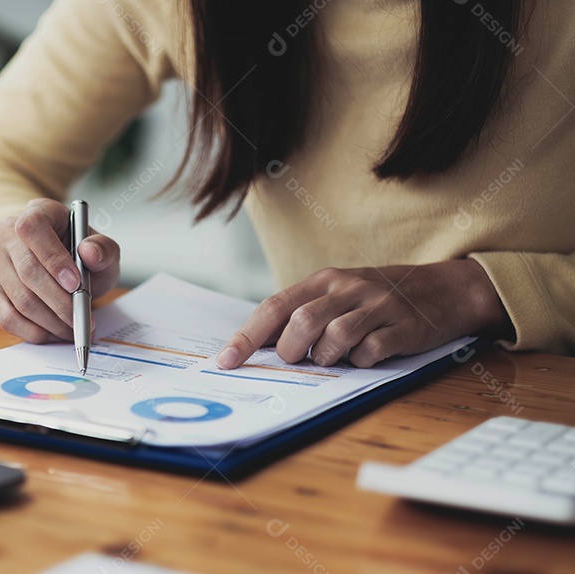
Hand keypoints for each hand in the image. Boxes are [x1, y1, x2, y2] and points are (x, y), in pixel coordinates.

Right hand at [0, 198, 119, 342]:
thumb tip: (90, 253)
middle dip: (58, 301)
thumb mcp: (102, 249)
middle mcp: (7, 233)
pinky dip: (34, 332)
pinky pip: (7, 317)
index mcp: (36, 212)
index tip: (76, 283)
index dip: (53, 258)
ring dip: (51, 321)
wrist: (62, 267)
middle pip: (27, 270)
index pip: (33, 229)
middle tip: (81, 318)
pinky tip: (54, 333)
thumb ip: (103, 249)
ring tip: (74, 329)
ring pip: (20, 299)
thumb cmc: (80, 254)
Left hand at [216, 261, 508, 368]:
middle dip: (292, 350)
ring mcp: (378, 305)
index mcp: (324, 280)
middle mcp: (348, 288)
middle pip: (302, 322)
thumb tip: (261, 348)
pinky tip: (368, 354)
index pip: (274, 307)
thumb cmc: (380, 297)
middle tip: (300, 358)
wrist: (447, 288)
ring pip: (334, 337)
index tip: (226, 361)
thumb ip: (304, 313)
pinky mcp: (404, 327)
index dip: (247, 336)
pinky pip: (371, 351)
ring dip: (327, 357)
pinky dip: (362, 361)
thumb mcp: (339, 294)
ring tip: (337, 355)